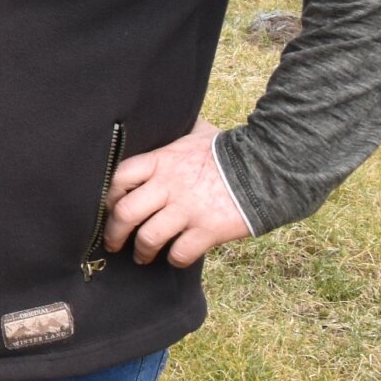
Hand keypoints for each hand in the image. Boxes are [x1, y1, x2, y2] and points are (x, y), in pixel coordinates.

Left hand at [102, 119, 250, 266]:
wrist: (270, 166)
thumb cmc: (231, 149)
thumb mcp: (198, 133)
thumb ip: (176, 135)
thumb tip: (165, 121)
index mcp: (162, 161)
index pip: (119, 178)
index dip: (109, 196)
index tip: (110, 207)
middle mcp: (169, 186)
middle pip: (125, 213)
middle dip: (114, 232)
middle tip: (113, 242)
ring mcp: (188, 209)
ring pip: (149, 238)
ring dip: (141, 251)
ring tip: (141, 256)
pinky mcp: (208, 230)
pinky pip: (180, 253)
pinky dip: (175, 260)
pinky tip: (176, 257)